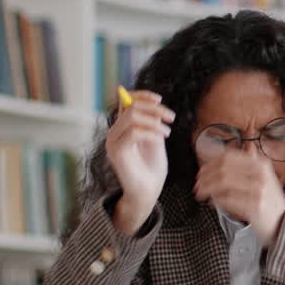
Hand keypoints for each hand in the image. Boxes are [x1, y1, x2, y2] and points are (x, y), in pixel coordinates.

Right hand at [107, 90, 173, 235]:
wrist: (148, 189)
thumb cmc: (152, 166)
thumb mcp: (155, 138)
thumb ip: (152, 122)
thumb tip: (155, 103)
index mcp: (123, 127)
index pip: (125, 101)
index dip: (141, 96)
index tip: (159, 99)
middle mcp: (114, 132)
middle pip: (131, 107)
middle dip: (155, 109)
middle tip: (171, 118)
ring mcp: (113, 141)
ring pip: (132, 117)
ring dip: (155, 121)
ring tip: (168, 133)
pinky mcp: (116, 151)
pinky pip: (133, 132)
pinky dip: (151, 133)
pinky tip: (162, 140)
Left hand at [194, 146, 284, 247]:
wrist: (283, 221)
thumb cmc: (268, 200)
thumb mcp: (262, 176)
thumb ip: (245, 163)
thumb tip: (219, 153)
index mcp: (260, 164)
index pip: (229, 156)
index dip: (211, 163)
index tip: (202, 171)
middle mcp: (260, 174)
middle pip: (224, 169)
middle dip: (206, 177)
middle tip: (198, 184)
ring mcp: (258, 190)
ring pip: (223, 183)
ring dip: (208, 188)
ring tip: (201, 194)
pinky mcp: (254, 206)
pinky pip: (228, 200)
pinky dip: (216, 200)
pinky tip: (213, 202)